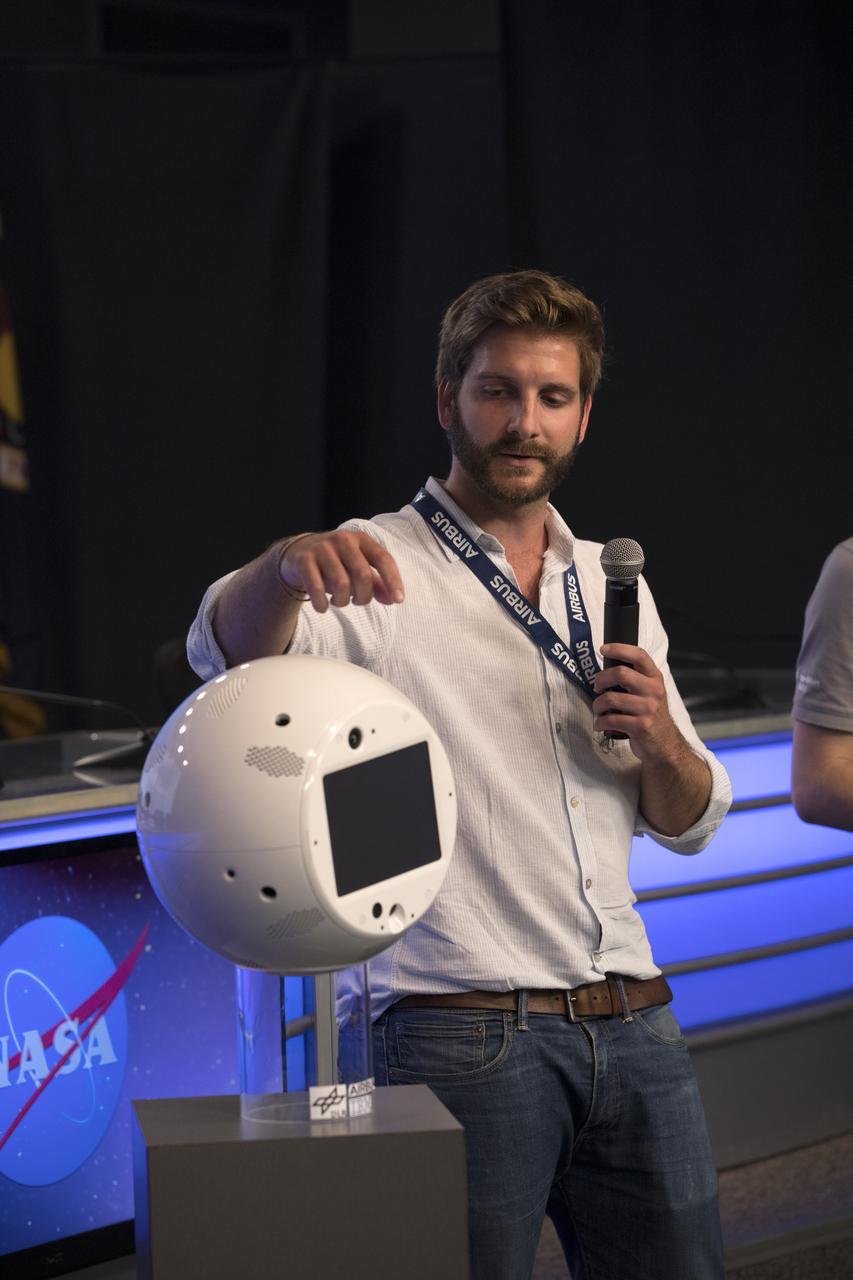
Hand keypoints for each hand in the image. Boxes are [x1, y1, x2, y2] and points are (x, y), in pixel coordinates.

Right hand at [279, 530, 404, 613]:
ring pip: (341, 584)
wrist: (297, 554)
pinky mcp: (304, 559)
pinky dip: (322, 604)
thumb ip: (378, 584)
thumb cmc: (335, 564)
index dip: (393, 581)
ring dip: (342, 601)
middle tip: (356, 601)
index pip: (383, 559)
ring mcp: (322, 548)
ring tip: (339, 601)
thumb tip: (394, 599)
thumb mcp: (358, 570)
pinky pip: (317, 588)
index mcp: (361, 539)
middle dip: (363, 596)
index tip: (399, 601)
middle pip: (363, 575)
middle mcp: (343, 540)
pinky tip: (322, 607)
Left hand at [592, 643, 679, 760]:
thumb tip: (607, 668)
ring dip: (597, 705)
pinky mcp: (640, 726)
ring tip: (598, 709)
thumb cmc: (650, 715)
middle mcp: (654, 691)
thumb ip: (635, 678)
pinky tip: (600, 724)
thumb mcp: (650, 692)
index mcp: (655, 678)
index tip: (603, 649)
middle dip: (600, 679)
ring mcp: (648, 709)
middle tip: (597, 687)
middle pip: (620, 673)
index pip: (639, 655)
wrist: (665, 744)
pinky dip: (600, 722)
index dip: (619, 649)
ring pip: (610, 698)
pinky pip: (610, 719)